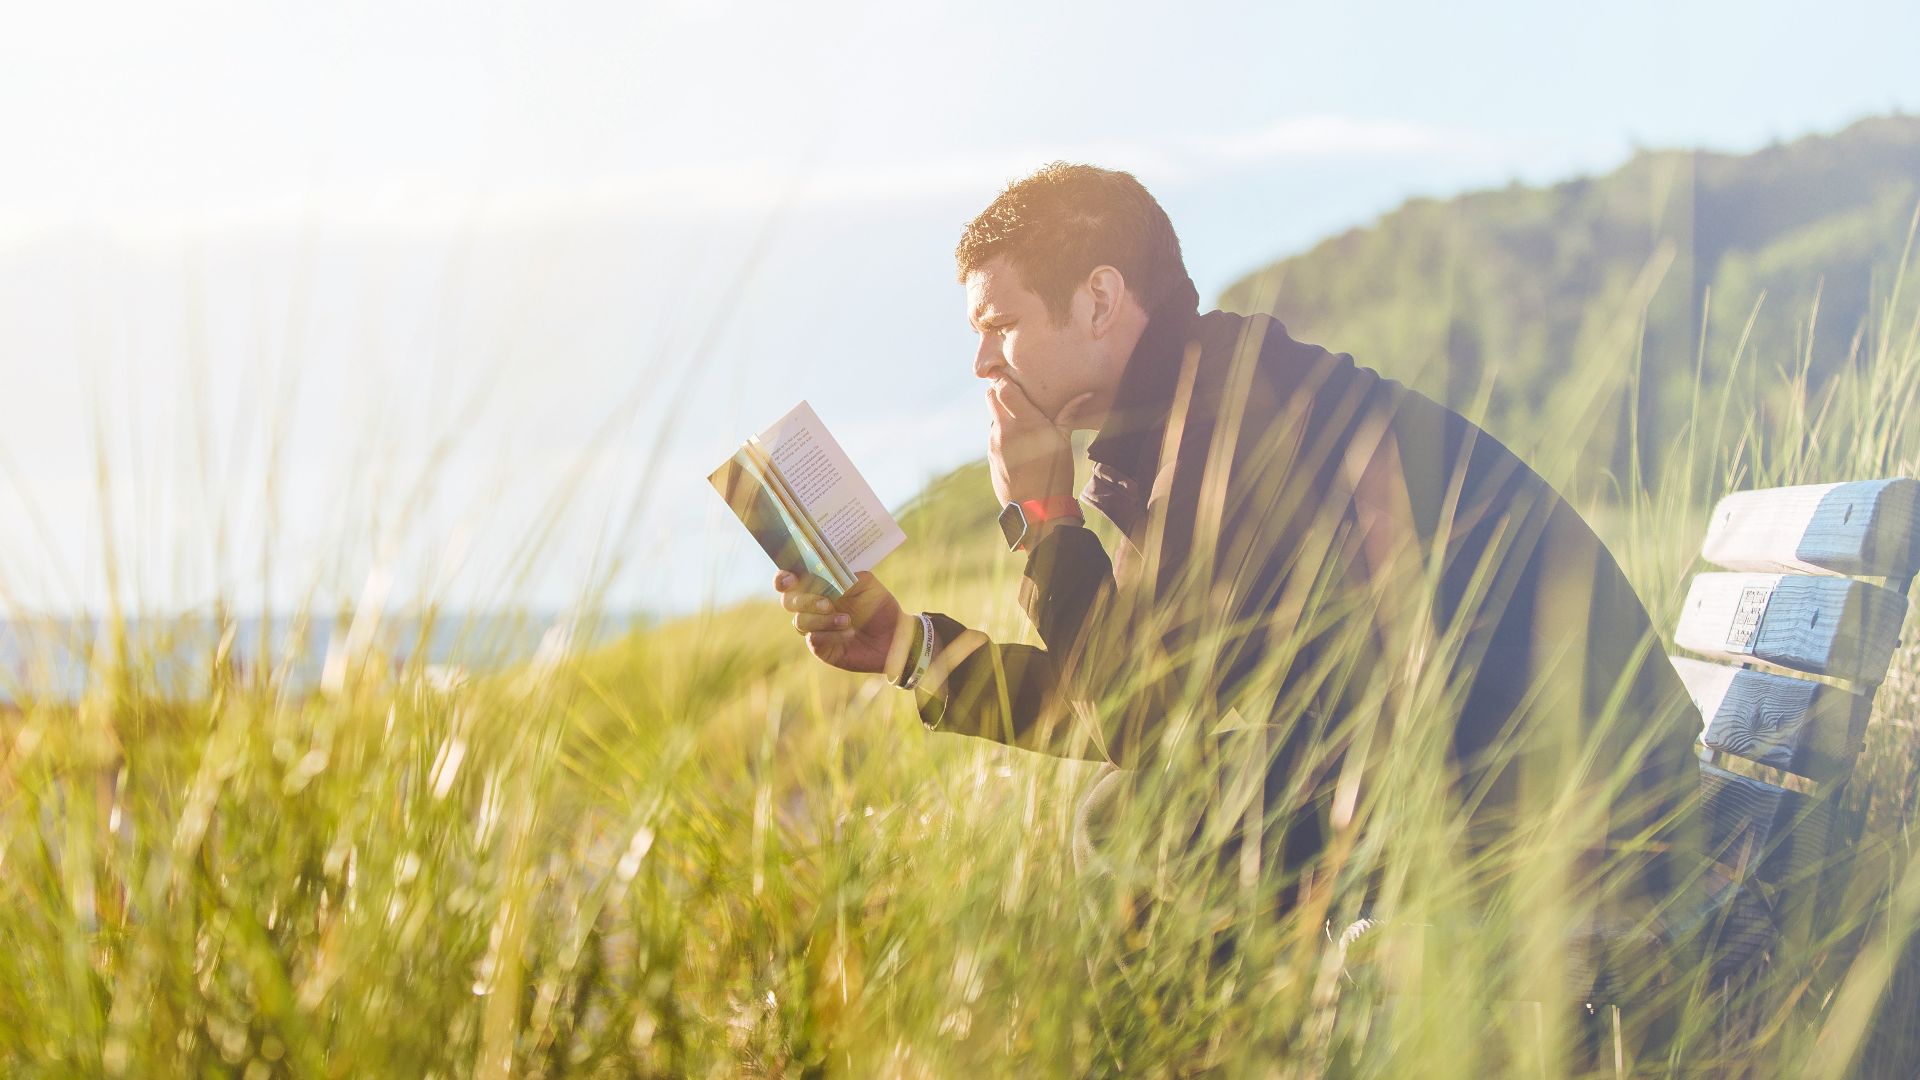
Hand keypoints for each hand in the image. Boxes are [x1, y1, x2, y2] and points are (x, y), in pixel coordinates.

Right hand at [773, 570, 904, 674]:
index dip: (783, 579)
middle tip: (828, 604)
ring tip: (847, 621)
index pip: (790, 580)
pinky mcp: (821, 648)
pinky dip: (828, 635)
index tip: (790, 579)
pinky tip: (846, 634)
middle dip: (805, 601)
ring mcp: (815, 628)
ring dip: (822, 620)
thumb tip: (821, 572)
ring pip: (800, 622)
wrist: (895, 636)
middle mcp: (811, 607)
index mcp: (818, 587)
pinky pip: (812, 640)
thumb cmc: (879, 606)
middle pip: (788, 601)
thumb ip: (842, 574)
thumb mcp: (865, 583)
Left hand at [986, 380, 1093, 507]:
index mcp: (1024, 422)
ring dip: (1003, 415)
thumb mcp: (1064, 442)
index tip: (1014, 377)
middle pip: (991, 397)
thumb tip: (1085, 394)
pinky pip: (994, 437)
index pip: (1002, 388)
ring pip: (993, 417)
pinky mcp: (991, 457)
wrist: (1036, 510)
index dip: (1005, 380)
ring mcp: (994, 444)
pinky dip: (1003, 434)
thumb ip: (1068, 414)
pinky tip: (1019, 444)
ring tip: (1022, 422)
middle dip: (1001, 392)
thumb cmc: (1055, 474)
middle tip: (1017, 395)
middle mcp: (1004, 430)